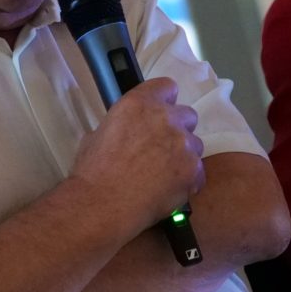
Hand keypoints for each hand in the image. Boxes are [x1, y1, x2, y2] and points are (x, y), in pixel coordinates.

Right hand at [68, 78, 205, 230]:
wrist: (102, 204)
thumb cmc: (92, 171)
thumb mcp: (98, 134)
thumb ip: (124, 124)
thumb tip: (129, 132)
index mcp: (139, 103)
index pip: (167, 87)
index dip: (165, 101)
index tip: (160, 113)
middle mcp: (165, 118)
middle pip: (187, 115)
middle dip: (177, 129)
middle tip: (161, 149)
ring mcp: (183, 144)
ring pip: (195, 145)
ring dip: (183, 156)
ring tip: (163, 176)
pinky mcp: (193, 170)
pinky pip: (198, 172)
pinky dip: (187, 181)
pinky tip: (168, 191)